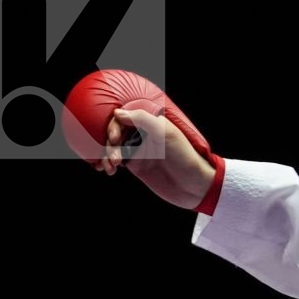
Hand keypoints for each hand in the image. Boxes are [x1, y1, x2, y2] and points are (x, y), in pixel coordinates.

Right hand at [99, 107, 219, 209]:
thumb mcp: (164, 133)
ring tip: (110, 167)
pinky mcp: (135, 166)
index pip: (123, 117)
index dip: (115, 126)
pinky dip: (107, 164)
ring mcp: (137, 150)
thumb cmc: (183, 156)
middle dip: (108, 143)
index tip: (115, 139)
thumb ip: (142, 119)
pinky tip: (107, 170)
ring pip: (112, 147)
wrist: (192, 185)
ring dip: (105, 155)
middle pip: (115, 132)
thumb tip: (118, 113)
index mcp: (150, 121)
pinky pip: (115, 161)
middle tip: (115, 158)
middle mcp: (142, 134)